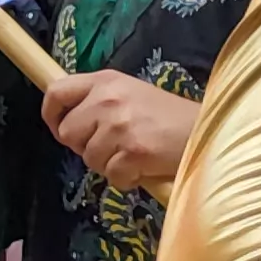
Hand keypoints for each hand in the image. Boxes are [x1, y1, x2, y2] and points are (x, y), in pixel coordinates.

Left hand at [41, 70, 198, 194]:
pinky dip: (127, 179)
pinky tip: (144, 168)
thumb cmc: (170, 117)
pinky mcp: (133, 151)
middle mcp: (107, 99)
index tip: (59, 129)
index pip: (56, 92)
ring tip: (134, 155)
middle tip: (111, 148)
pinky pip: (112, 176)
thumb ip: (99, 103)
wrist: (209, 132)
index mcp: (105, 81)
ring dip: (109, 165)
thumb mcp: (130, 94)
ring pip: (89, 159)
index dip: (51, 115)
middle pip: (67, 133)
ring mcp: (119, 125)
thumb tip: (67, 123)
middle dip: (85, 147)